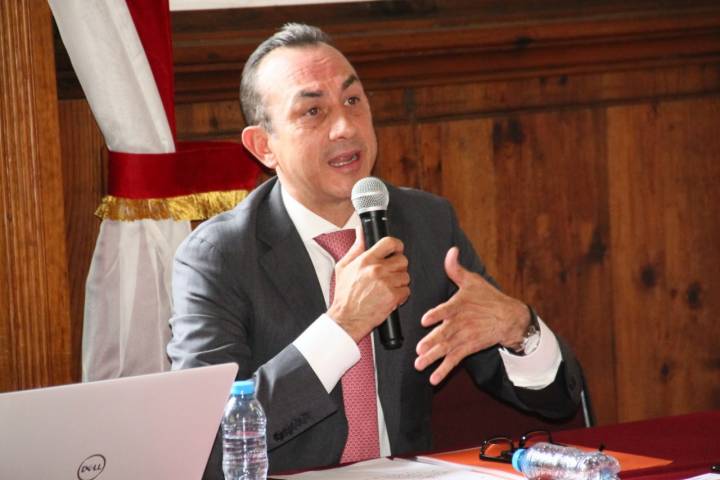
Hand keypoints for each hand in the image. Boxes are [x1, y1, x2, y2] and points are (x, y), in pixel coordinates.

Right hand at [328, 230, 409, 342]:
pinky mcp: (393, 297)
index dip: (396, 246)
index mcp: (366, 260)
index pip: (390, 242)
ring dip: (399, 282)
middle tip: (390, 273)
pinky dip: (401, 295)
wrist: (347, 318)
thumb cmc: (345, 295)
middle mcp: (377, 269)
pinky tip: (390, 297)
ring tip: (387, 287)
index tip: (396, 250)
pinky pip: (406, 291)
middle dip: (398, 267)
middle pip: (402, 260)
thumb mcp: (344, 267)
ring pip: (406, 276)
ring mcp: (386, 283)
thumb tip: (361, 232)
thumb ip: (356, 248)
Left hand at [414, 246, 529, 384]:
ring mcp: (464, 338)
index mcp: (458, 306)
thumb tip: (450, 250)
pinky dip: (444, 370)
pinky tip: (433, 379)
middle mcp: (460, 323)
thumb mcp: (472, 280)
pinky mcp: (468, 348)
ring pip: (446, 349)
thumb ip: (456, 269)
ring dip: (432, 358)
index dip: (436, 315)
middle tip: (419, 350)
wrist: (509, 317)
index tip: (425, 320)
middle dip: (431, 343)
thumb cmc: (487, 297)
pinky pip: (455, 360)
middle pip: (444, 334)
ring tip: (419, 365)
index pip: (446, 310)